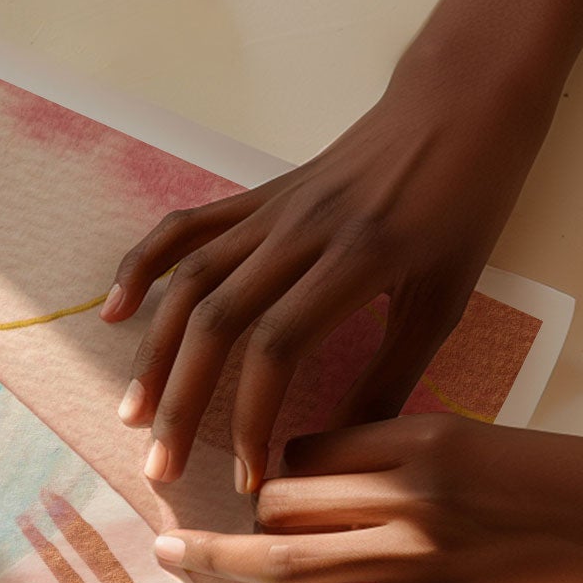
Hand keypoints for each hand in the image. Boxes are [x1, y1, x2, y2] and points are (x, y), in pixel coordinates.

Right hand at [104, 60, 548, 488]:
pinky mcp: (258, 196)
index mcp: (356, 259)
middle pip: (216, 322)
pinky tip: (115, 312)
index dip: (252, 418)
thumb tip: (344, 449)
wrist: (459, 103)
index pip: (277, 347)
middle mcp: (301, 232)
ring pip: (190, 282)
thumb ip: (393, 373)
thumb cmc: (466, 203)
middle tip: (161, 467)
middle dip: (182, 402)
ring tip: (133, 413)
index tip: (249, 479)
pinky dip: (143, 267)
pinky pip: (186, 228)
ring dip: (154, 353)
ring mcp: (271, 210)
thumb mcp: (447, 297)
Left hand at [153, 416, 582, 582]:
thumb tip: (311, 462)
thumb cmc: (560, 472)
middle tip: (190, 515)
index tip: (264, 471)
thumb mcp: (471, 432)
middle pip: (282, 505)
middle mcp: (406, 501)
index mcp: (418, 440)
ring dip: (223, 564)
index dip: (275, 460)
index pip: (306, 447)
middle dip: (239, 514)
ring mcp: (414, 564)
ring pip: (289, 567)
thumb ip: (393, 444)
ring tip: (174, 557)